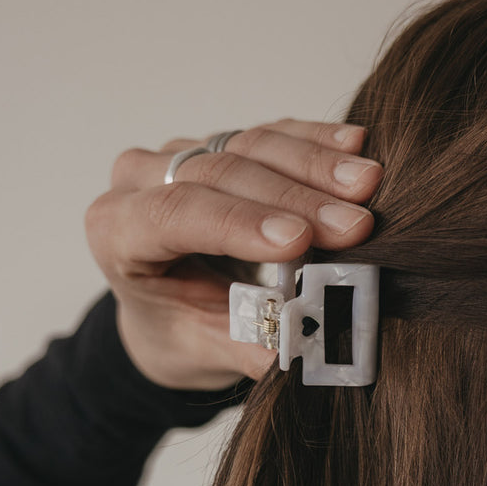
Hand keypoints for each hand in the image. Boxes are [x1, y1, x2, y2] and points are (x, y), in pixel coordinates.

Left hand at [85, 119, 380, 389]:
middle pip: (221, 172)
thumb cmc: (181, 331)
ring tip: (368, 183)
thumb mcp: (206, 349)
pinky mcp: (227, 145)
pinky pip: (274, 133)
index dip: (240, 223)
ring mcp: (184, 155)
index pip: (177, 214)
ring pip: (250, 143)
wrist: (172, 311)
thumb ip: (249, 347)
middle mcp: (142, 182)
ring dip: (316, 164)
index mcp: (118, 234)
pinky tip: (357, 147)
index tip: (299, 241)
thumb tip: (306, 352)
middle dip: (296, 199)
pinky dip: (318, 142)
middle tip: (355, 224)